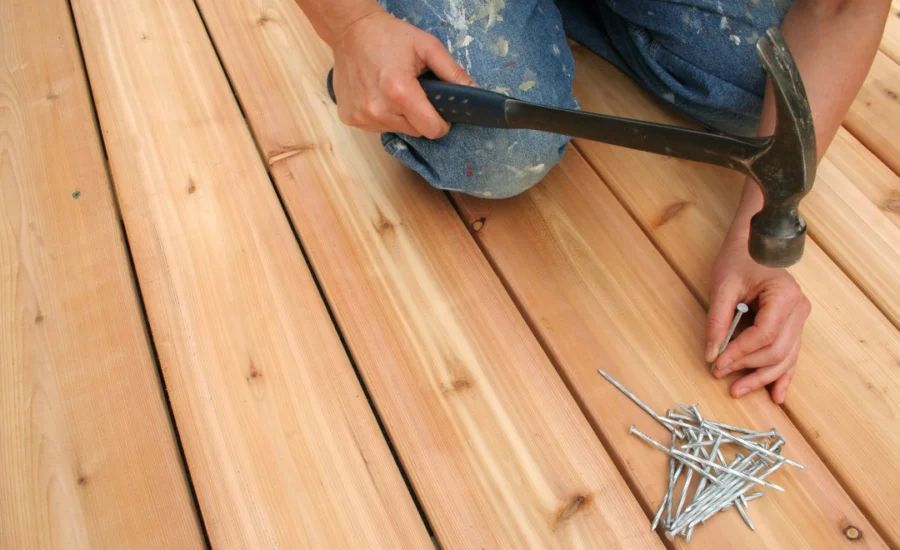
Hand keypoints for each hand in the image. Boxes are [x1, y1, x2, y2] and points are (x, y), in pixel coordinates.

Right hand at [330, 9, 473, 138]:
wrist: (350, 31)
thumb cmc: (390, 36)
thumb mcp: (428, 47)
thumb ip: (453, 73)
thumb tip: (475, 93)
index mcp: (399, 92)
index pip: (432, 130)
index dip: (441, 122)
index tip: (440, 111)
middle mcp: (378, 110)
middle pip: (416, 131)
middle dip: (421, 116)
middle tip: (414, 92)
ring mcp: (362, 116)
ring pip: (397, 130)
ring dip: (401, 116)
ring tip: (394, 91)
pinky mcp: (351, 118)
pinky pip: (379, 126)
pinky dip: (383, 115)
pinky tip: (378, 94)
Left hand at [705, 237, 810, 403]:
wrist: (756, 244)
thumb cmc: (740, 258)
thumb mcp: (723, 286)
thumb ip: (718, 321)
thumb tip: (712, 354)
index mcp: (785, 295)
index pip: (764, 335)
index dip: (740, 353)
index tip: (718, 364)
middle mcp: (799, 309)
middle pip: (777, 350)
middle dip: (749, 368)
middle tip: (721, 375)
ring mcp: (799, 318)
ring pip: (785, 357)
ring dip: (763, 377)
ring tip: (739, 390)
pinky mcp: (793, 325)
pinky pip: (791, 354)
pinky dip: (783, 375)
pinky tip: (776, 395)